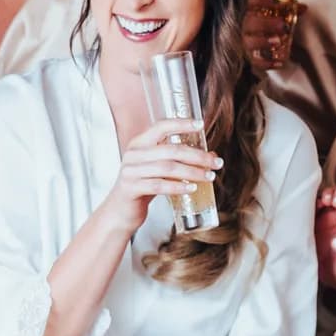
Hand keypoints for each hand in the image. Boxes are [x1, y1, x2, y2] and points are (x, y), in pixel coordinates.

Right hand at [91, 118, 219, 235]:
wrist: (120, 211)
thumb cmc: (142, 187)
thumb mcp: (159, 170)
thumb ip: (179, 161)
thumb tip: (211, 156)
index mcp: (139, 143)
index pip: (160, 127)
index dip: (181, 124)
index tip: (200, 125)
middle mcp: (133, 154)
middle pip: (170, 150)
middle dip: (197, 156)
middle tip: (216, 163)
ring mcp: (130, 171)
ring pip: (167, 168)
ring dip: (192, 172)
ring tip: (209, 177)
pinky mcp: (131, 188)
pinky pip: (158, 185)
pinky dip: (177, 186)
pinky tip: (191, 188)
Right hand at [244, 0, 299, 71]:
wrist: (258, 33)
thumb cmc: (266, 18)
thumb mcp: (276, 10)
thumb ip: (288, 8)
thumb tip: (303, 7)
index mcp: (251, 8)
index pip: (253, 0)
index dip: (263, 0)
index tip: (276, 2)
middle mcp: (246, 24)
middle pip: (251, 23)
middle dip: (267, 24)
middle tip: (283, 26)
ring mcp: (247, 40)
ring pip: (250, 42)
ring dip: (264, 42)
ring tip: (278, 42)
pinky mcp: (251, 56)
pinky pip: (256, 62)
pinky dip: (267, 63)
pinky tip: (280, 62)